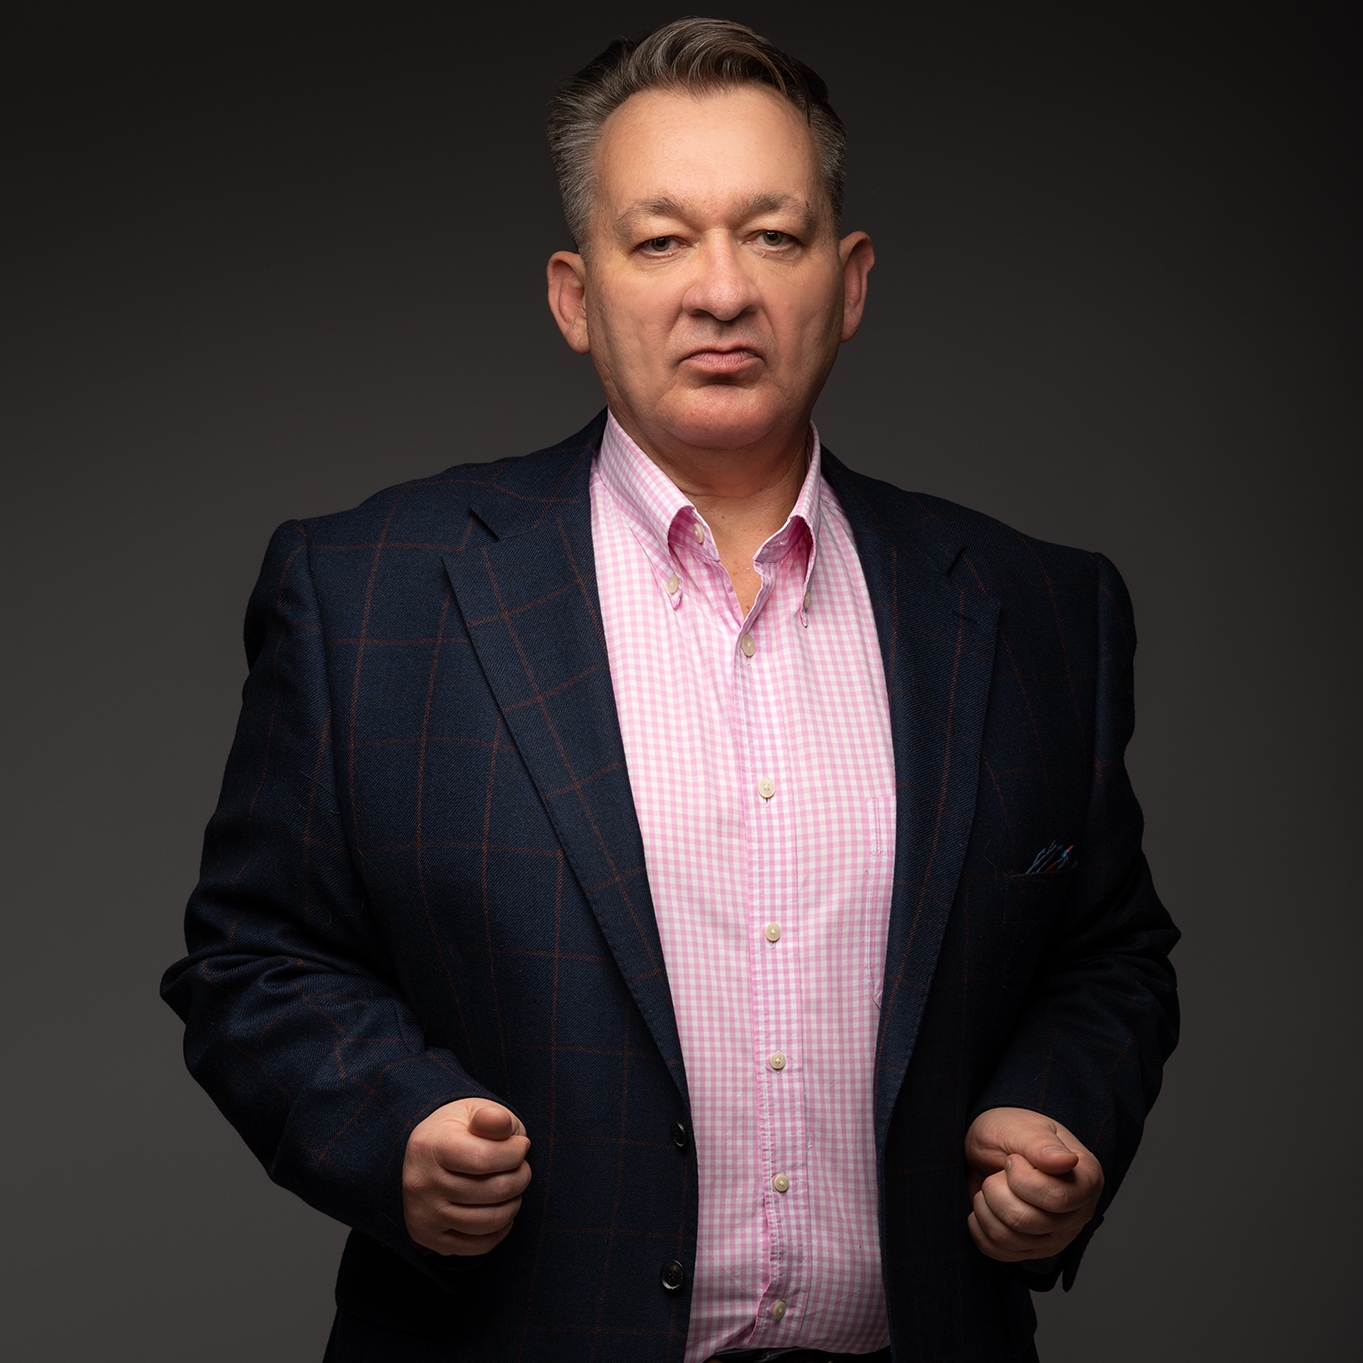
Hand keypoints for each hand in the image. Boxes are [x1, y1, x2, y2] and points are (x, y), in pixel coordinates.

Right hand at [402, 1099, 531, 1255]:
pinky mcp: (431, 1239)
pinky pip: (480, 1245)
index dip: (514, 1153)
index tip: (521, 1145)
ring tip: (513, 1186)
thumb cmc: (458, 1130)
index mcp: (431, 1146)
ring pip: (489, 1221)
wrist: (426, 1156)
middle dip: (521, 1177)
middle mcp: (423, 1183)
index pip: (485, 1158)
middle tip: (522, 1167)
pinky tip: (502, 1209)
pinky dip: (501, 1229)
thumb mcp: (473, 1111)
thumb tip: (503, 1124)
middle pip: (493, 1191)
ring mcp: (425, 1215)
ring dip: (514, 1203)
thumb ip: (492, 1117)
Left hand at [964, 1106, 1103, 1261]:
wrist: (993, 1145)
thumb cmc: (1011, 1131)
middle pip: (1026, 1221)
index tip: (1013, 1159)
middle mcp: (1078, 1213)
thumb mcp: (1021, 1128)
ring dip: (985, 1205)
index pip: (1056, 1199)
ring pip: (1008, 1238)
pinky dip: (979, 1225)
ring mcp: (1056, 1236)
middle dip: (996, 1190)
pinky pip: (997, 1250)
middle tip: (998, 1172)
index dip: (1021, 1179)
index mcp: (1086, 1179)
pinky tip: (986, 1205)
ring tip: (992, 1185)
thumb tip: (1068, 1161)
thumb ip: (1041, 1145)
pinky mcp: (1032, 1250)